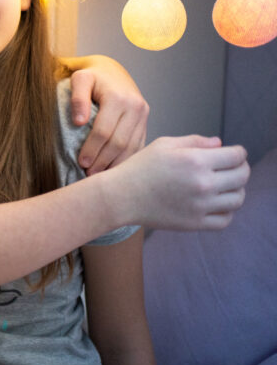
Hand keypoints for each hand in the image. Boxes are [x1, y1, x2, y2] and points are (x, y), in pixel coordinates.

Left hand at [69, 57, 148, 173]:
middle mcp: (136, 107)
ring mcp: (144, 116)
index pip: (104, 131)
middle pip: (119, 142)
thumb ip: (77, 97)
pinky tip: (114, 169)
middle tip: (89, 174)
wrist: (112, 72)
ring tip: (99, 175)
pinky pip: (138, 146)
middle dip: (103, 161)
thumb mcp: (79, 79)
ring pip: (131, 147)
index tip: (81, 162)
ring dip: (116, 164)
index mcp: (119, 98)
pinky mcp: (145, 123)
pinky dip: (126, 160)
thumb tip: (79, 122)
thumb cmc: (92, 77)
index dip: (92, 149)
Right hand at [109, 135, 248, 230]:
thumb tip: (220, 144)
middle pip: (242, 176)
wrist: (122, 196)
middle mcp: (203, 183)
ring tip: (224, 186)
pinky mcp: (196, 223)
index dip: (239, 152)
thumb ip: (195, 141)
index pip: (236, 156)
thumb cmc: (140, 167)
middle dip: (241, 168)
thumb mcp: (164, 144)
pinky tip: (216, 203)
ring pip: (238, 199)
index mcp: (196, 160)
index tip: (235, 153)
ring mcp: (201, 206)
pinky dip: (227, 211)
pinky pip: (226, 219)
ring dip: (236, 190)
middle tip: (232, 167)